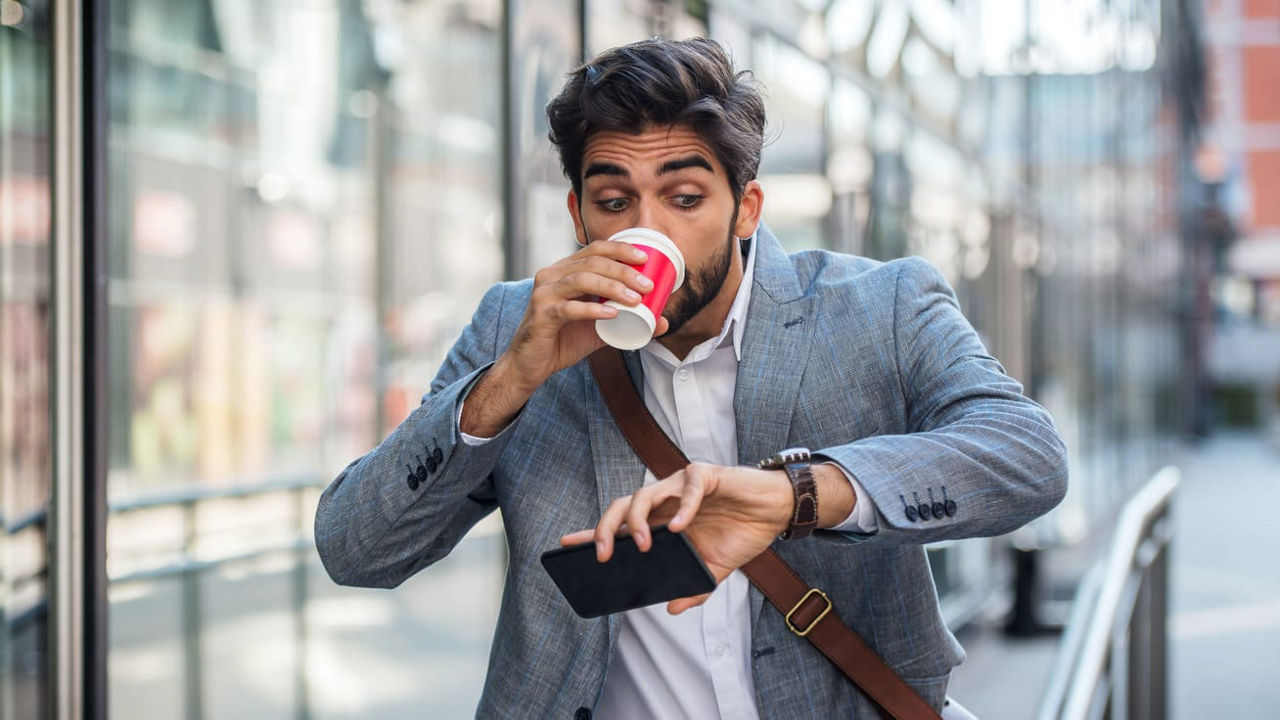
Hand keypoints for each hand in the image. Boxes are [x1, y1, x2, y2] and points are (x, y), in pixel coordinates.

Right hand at [502, 241, 670, 393]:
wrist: (531, 364)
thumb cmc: (563, 340)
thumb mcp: (600, 327)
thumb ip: (627, 320)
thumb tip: (663, 321)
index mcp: (564, 270)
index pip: (594, 249)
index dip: (620, 250)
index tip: (645, 260)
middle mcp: (551, 275)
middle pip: (592, 261)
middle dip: (623, 271)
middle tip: (647, 286)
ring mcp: (544, 294)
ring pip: (582, 279)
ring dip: (612, 287)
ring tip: (635, 300)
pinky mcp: (541, 315)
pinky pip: (569, 308)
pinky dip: (593, 309)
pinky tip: (612, 314)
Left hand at [560, 463, 792, 614]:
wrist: (775, 511)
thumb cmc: (741, 533)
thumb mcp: (714, 568)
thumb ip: (693, 587)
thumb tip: (673, 609)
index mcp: (661, 521)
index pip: (620, 525)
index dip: (593, 533)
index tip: (566, 545)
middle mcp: (665, 500)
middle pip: (622, 506)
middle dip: (605, 528)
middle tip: (601, 554)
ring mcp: (682, 486)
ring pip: (645, 493)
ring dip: (639, 520)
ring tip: (642, 544)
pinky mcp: (706, 476)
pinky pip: (689, 488)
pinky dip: (683, 507)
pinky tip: (679, 527)